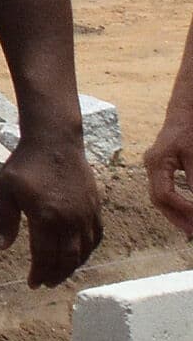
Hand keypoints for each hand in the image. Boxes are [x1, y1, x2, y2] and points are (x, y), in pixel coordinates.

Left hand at [0, 126, 103, 283]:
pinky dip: (87, 251)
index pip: (45, 256)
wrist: (55, 142)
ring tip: (59, 273)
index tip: (32, 284)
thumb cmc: (25, 164)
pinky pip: (96, 237)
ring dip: (72, 266)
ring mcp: (86, 215)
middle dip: (56, 275)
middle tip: (46, 283)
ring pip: (84, 251)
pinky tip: (78, 255)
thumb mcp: (6, 190)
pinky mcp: (95, 208)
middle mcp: (70, 221)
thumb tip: (1, 248)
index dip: (39, 273)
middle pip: (67, 259)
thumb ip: (4, 221)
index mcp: (46, 218)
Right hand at [148, 97, 192, 237]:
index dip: (183, 210)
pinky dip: (177, 205)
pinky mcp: (162, 168)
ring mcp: (155, 167)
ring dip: (176, 214)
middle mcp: (151, 166)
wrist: (184, 111)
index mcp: (156, 163)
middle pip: (158, 200)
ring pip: (160, 198)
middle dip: (177, 218)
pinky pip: (165, 191)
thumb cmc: (189, 130)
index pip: (164, 195)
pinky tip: (188, 213)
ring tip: (192, 228)